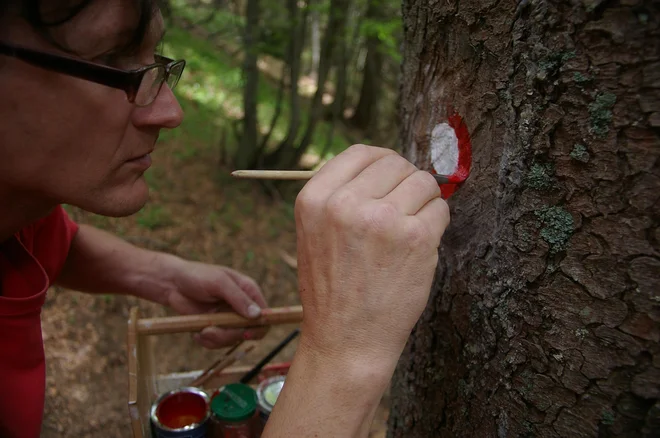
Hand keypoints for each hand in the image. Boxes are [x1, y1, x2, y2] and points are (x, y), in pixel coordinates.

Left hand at [167, 260, 268, 348]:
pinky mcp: (215, 327)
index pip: (265, 314)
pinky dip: (207, 341)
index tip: (245, 333)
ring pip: (232, 340)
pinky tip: (197, 332)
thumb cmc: (196, 275)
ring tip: (201, 331)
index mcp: (248, 291)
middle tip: (211, 331)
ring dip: (216, 339)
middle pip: (249, 331)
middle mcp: (241, 306)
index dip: (259, 326)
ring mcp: (228, 318)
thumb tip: (257, 314)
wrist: (171, 283)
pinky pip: (218, 343)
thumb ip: (238, 298)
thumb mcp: (218, 282)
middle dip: (231, 335)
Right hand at [294, 145, 449, 366]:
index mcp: (314, 199)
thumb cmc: (332, 290)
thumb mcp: (314, 234)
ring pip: (423, 182)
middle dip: (406, 183)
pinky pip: (441, 209)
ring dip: (424, 202)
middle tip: (404, 210)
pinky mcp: (416, 238)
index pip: (361, 152)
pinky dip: (437, 223)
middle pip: (396, 163)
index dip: (384, 162)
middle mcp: (345, 203)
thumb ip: (341, 196)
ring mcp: (382, 219)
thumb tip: (387, 166)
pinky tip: (421, 245)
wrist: (345, 341)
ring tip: (409, 232)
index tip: (393, 176)